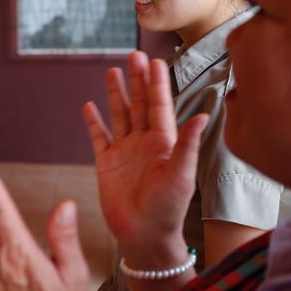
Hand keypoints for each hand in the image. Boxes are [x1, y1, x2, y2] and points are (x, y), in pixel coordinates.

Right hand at [81, 51, 208, 256]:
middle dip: (136, 80)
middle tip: (133, 55)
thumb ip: (188, 145)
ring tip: (111, 72)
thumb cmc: (167, 209)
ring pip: (118, 115)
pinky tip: (88, 106)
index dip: (156, 84)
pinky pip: (98, 137)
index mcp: (164, 143)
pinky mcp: (105, 164)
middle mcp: (143, 143)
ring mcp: (123, 152)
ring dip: (115, 94)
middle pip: (138, 104)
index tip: (156, 60)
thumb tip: (202, 116)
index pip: (158, 106)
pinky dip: (93, 122)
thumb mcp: (182, 176)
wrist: (143, 235)